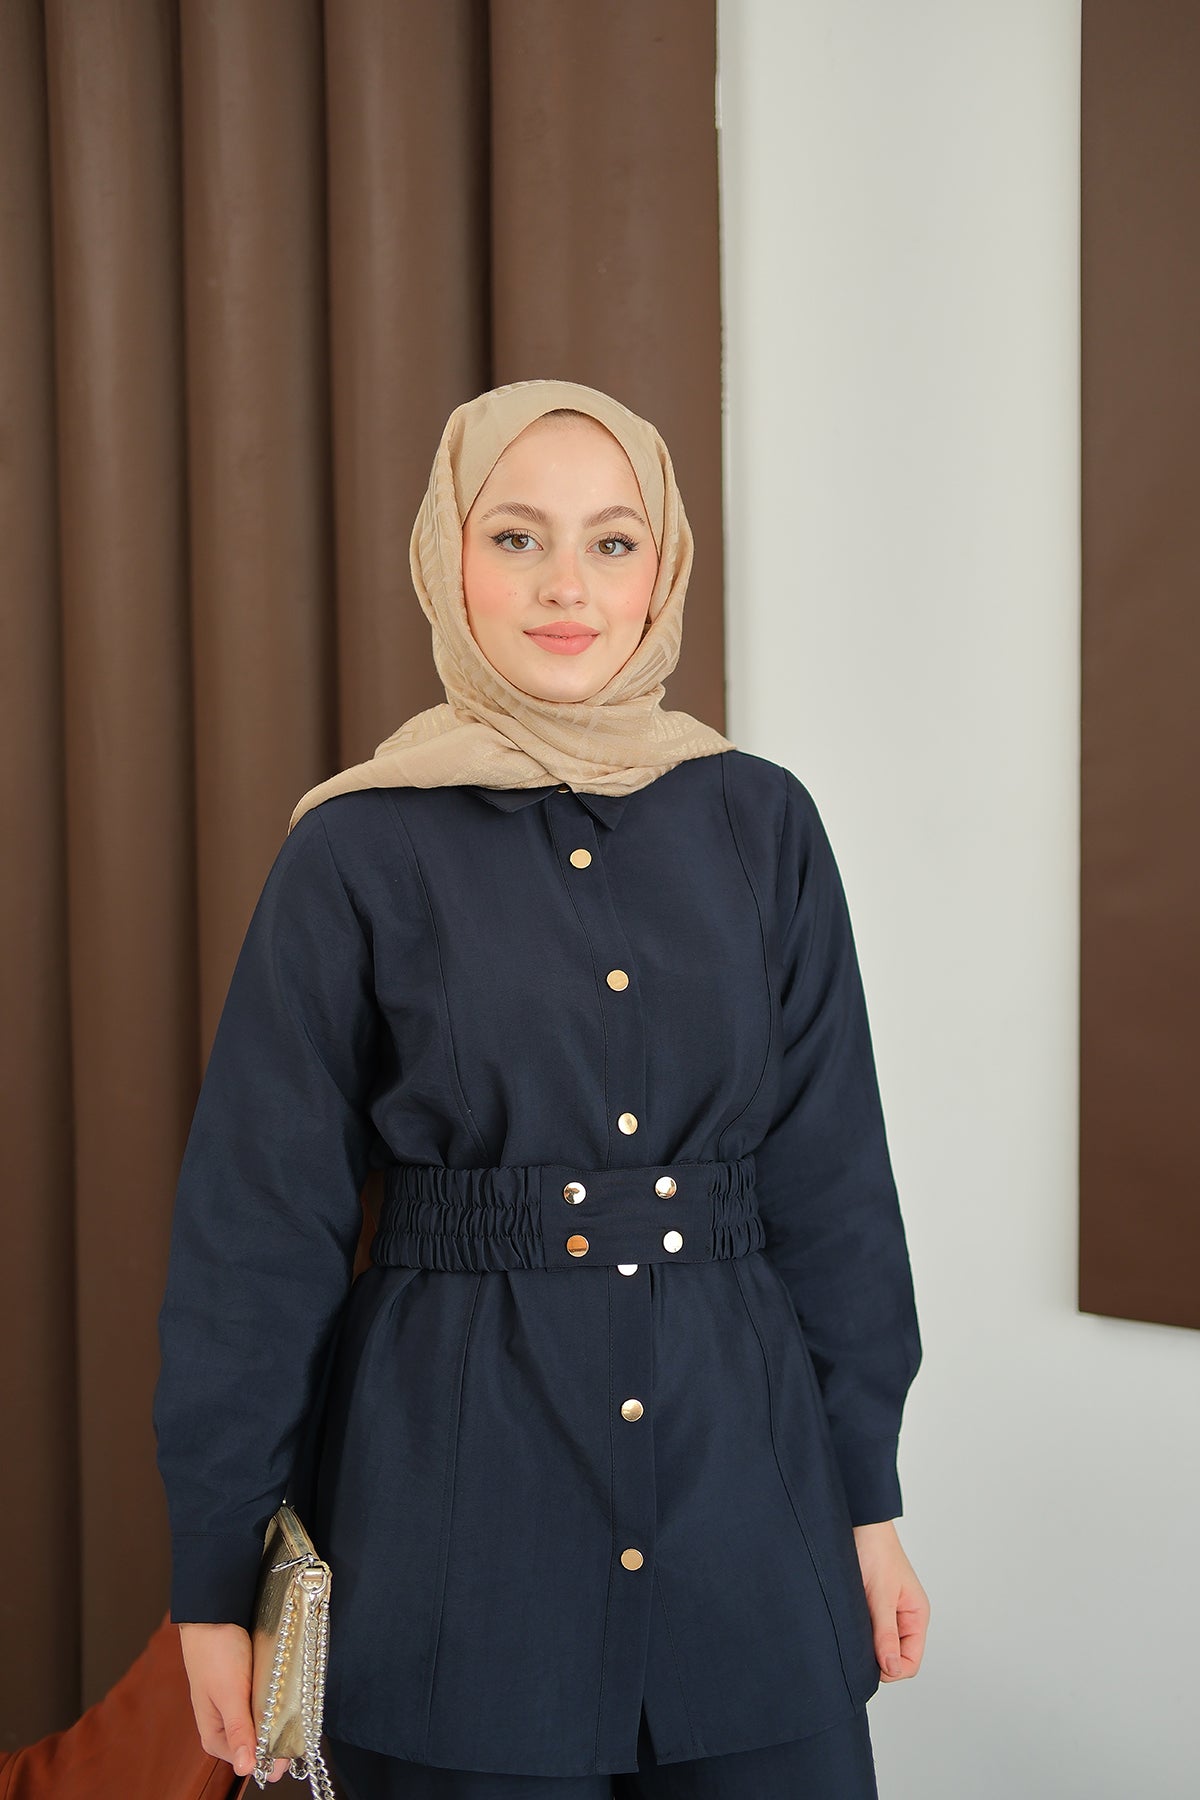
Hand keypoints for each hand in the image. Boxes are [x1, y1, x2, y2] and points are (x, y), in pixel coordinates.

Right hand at [178, 1621, 289, 1783]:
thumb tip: (244, 1768)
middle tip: (299, 1736)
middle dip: (277, 1741)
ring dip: (280, 1724)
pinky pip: (266, 1705)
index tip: (290, 1756)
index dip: (269, 1759)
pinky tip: (290, 1702)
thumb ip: (238, 1730)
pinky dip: (277, 1705)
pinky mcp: (248, 1689)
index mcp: (214, 1736)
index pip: (246, 1760)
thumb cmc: (214, 1653)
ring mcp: (238, 1707)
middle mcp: (226, 1725)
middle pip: (257, 1743)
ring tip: (298, 1722)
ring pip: (264, 1725)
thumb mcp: (228, 1693)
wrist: (216, 1612)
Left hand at [852, 1519, 928, 1681]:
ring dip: (865, 1645)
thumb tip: (891, 1669)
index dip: (891, 1669)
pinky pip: (866, 1633)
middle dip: (876, 1658)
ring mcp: (885, 1614)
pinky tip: (846, 1623)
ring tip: (851, 1628)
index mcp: (916, 1616)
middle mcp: (903, 1618)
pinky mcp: (868, 1607)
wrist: (858, 1523)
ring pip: (878, 1647)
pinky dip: (857, 1633)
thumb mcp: (882, 1595)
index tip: (868, 1661)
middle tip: (856, 1642)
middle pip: (894, 1658)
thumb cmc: (876, 1551)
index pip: (910, 1662)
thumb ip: (886, 1633)